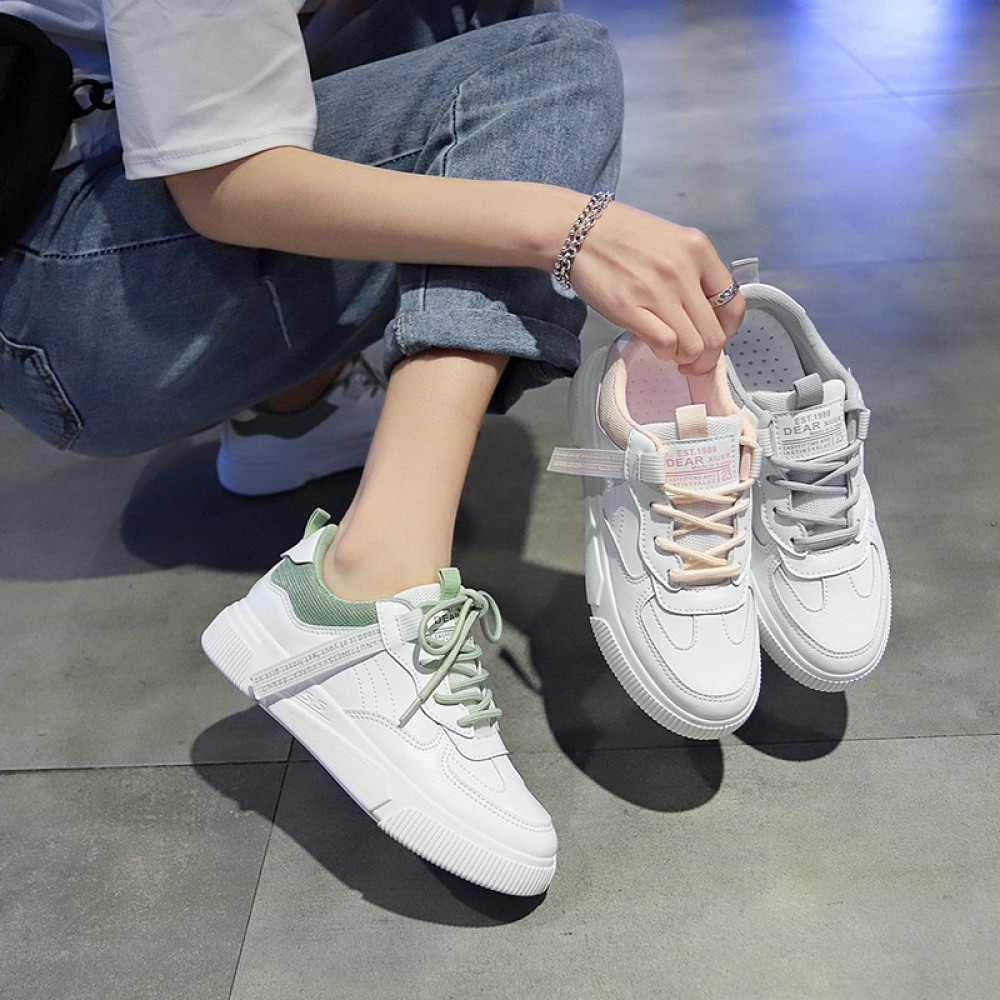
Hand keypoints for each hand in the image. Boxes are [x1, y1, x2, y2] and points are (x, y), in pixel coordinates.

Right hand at [566, 201, 743, 375]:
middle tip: (691, 360)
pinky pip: (665, 345)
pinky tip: (655, 346)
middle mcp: (684, 270)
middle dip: (706, 357)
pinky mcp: (629, 308)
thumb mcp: (671, 242)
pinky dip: (664, 353)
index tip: (714, 339)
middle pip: (715, 335)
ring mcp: (657, 290)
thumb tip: (704, 314)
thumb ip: (693, 273)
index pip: (733, 305)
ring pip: (693, 346)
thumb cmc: (621, 236)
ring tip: (671, 351)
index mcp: (698, 250)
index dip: (727, 332)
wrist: (578, 229)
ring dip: (684, 358)